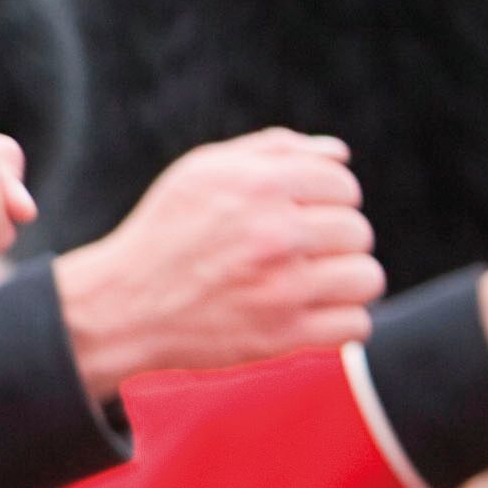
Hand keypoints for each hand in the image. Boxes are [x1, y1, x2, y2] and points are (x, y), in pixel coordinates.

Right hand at [47, 130, 379, 393]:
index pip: (344, 186)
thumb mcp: (202, 171)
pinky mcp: (283, 336)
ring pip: (366, 277)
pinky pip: (355, 326)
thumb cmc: (165, 233)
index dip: (329, 200)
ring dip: (346, 280)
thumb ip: (272, 150)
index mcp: (260, 185)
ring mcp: (282, 289)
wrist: (121, 307)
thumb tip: (338, 155)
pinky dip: (342, 322)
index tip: (306, 216)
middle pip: (357, 231)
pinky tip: (313, 314)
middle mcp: (276, 234)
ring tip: (315, 283)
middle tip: (301, 253)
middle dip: (334, 240)